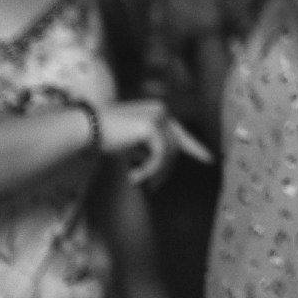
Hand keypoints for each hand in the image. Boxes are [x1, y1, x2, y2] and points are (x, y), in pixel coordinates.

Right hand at [98, 99, 213, 186]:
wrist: (86, 128)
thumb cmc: (105, 136)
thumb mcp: (133, 142)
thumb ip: (150, 149)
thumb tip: (164, 167)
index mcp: (159, 111)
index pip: (181, 134)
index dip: (196, 148)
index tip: (210, 160)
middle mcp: (162, 111)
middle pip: (175, 148)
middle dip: (165, 170)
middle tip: (152, 187)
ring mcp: (158, 117)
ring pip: (168, 154)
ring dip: (153, 172)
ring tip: (137, 181)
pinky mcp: (151, 127)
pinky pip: (158, 156)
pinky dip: (147, 170)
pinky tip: (132, 177)